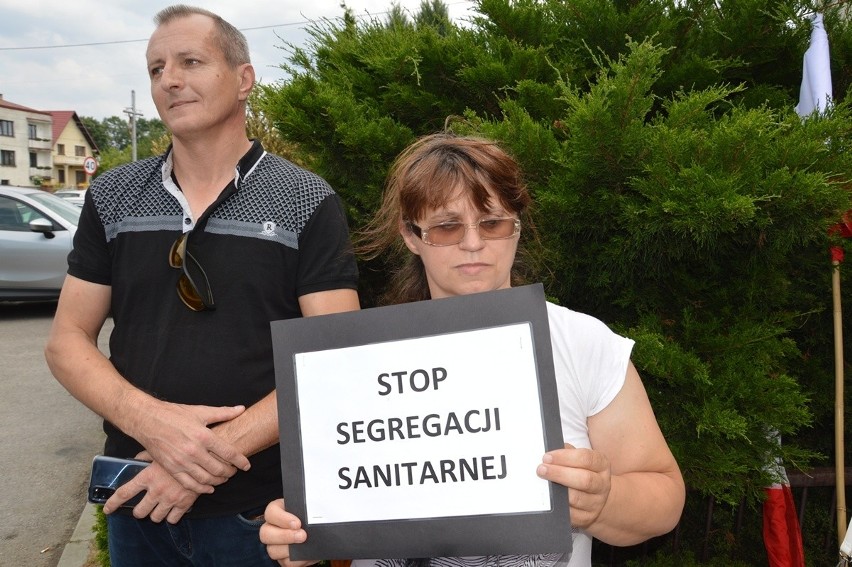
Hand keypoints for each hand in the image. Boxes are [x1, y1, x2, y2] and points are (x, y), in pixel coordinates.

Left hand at [103, 460, 199, 523]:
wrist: (205, 455)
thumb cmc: (181, 451)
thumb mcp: (160, 451)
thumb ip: (145, 456)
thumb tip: (136, 459)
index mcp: (147, 476)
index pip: (124, 493)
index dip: (113, 503)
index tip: (107, 509)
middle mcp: (156, 490)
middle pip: (139, 512)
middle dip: (139, 511)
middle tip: (142, 507)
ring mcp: (170, 499)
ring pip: (155, 518)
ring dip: (155, 514)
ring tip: (158, 508)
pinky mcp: (184, 504)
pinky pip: (172, 519)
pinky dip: (171, 516)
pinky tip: (172, 509)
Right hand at [133, 402, 250, 491]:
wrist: (147, 420)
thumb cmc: (174, 414)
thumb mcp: (200, 411)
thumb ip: (223, 413)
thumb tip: (241, 409)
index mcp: (203, 436)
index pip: (228, 453)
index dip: (240, 461)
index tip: (246, 465)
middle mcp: (194, 451)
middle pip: (219, 469)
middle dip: (230, 473)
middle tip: (234, 472)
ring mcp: (182, 462)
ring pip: (206, 479)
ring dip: (218, 481)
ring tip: (223, 479)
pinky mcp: (171, 468)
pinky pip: (189, 484)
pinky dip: (201, 488)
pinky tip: (208, 488)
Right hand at [259, 499, 318, 566]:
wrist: (319, 530)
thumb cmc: (311, 515)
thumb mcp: (309, 508)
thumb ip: (308, 509)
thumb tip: (310, 517)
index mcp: (277, 511)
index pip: (270, 512)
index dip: (282, 518)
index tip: (297, 523)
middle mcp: (271, 528)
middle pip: (265, 534)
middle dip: (284, 536)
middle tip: (302, 536)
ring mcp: (274, 545)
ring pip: (273, 550)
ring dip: (288, 550)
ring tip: (304, 545)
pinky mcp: (283, 558)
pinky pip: (285, 563)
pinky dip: (297, 561)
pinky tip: (307, 555)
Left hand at [536, 443, 611, 528]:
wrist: (595, 498)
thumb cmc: (581, 472)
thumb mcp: (579, 459)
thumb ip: (566, 452)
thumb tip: (548, 450)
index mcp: (601, 465)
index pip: (586, 458)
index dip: (564, 457)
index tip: (547, 457)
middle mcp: (602, 484)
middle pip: (584, 480)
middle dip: (560, 474)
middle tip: (541, 470)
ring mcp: (596, 503)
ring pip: (577, 498)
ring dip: (558, 491)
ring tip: (543, 484)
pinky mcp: (586, 518)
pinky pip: (571, 514)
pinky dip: (559, 507)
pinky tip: (549, 500)